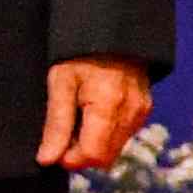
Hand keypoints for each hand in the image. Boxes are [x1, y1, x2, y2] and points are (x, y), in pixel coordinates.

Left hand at [37, 58, 154, 169]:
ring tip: (78, 118)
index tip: (55, 146)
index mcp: (109, 106)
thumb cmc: (80, 55)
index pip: (93, 156)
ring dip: (93, 144)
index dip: (71, 158)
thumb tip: (47, 160)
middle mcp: (130, 113)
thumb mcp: (60, 83)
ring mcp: (140, 113)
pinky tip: (93, 114)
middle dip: (81, 154)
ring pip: (114, 150)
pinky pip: (123, 136)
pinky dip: (105, 135)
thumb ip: (56, 124)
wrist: (112, 32)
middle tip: (64, 132)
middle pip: (105, 158)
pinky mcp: (144, 111)